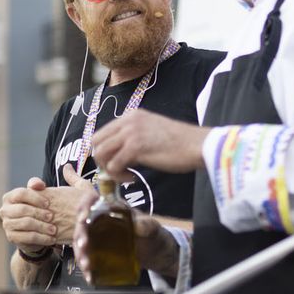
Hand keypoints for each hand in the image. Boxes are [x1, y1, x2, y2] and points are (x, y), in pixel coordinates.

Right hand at [0, 175, 77, 249]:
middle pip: (22, 209)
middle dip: (39, 213)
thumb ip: (54, 183)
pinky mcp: (12, 237)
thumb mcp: (47, 195)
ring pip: (25, 223)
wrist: (38, 232)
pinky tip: (52, 239)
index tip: (49, 202)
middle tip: (52, 216)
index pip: (21, 193)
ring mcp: (7, 224)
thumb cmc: (42, 209)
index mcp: (11, 196)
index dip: (35, 197)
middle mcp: (5, 209)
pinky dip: (41, 238)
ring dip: (42, 226)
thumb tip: (67, 166)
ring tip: (54, 229)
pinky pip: (27, 237)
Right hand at [70, 196, 179, 282]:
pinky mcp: (99, 255)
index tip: (83, 217)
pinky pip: (88, 259)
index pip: (91, 201)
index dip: (84, 206)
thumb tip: (138, 226)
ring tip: (87, 264)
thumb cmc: (153, 234)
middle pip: (83, 225)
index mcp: (111, 208)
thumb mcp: (153, 227)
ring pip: (82, 243)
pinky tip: (90, 277)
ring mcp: (98, 239)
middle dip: (81, 235)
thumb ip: (147, 225)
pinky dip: (87, 269)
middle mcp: (100, 222)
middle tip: (84, 245)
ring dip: (81, 254)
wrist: (158, 254)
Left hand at [89, 109, 207, 178]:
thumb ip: (135, 136)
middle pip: (97, 142)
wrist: (197, 145)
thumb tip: (120, 154)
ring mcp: (130, 133)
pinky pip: (113, 165)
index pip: (103, 132)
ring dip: (109, 169)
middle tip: (117, 171)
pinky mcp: (135, 147)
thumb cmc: (180, 143)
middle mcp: (128, 121)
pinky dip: (119, 176)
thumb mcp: (152, 131)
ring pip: (101, 153)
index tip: (116, 163)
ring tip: (125, 176)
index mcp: (132, 115)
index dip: (105, 151)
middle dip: (102, 160)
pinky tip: (133, 178)